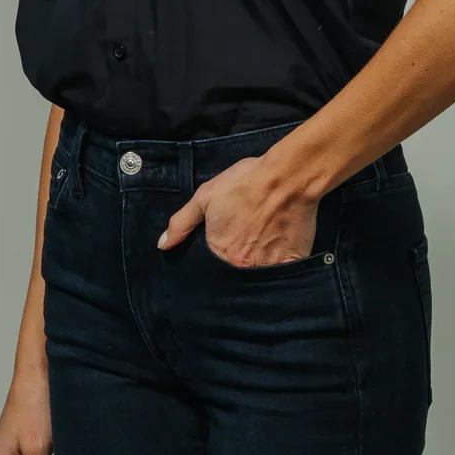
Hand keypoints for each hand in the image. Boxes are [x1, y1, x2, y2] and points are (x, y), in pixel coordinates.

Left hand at [156, 157, 317, 267]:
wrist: (287, 177)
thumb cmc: (245, 183)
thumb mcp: (205, 197)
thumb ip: (181, 223)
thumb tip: (163, 245)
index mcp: (221, 252)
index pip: (212, 270)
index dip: (216, 262)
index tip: (224, 249)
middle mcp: (243, 266)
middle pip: (236, 276)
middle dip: (237, 266)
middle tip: (246, 245)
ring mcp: (269, 267)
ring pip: (259, 277)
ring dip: (258, 267)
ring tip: (262, 248)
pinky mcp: (292, 263)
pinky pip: (283, 274)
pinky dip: (280, 268)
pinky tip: (280, 250)